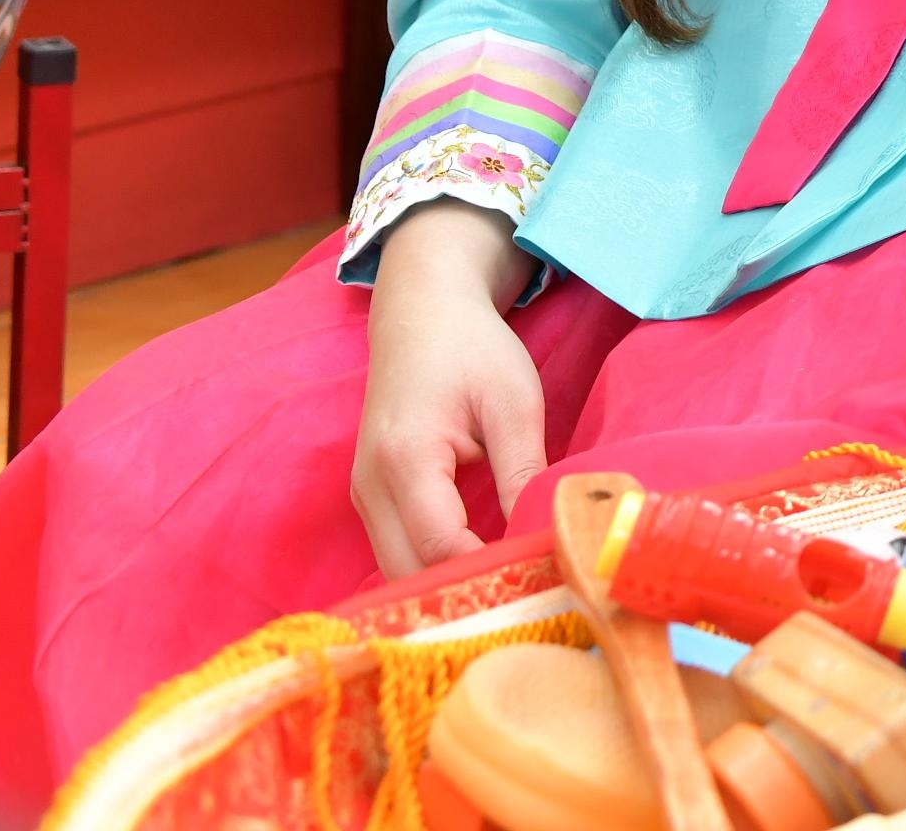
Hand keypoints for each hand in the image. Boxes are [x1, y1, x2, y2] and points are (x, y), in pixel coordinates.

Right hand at [353, 201, 544, 575]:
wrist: (422, 313)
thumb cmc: (472, 350)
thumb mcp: (513, 403)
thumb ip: (523, 470)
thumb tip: (542, 531)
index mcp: (405, 461)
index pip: (441, 546)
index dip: (488, 569)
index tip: (539, 578)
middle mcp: (369, 487)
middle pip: (409, 572)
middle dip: (463, 591)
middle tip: (527, 592)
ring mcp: (364, 495)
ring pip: (398, 568)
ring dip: (445, 583)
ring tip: (508, 582)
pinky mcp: (371, 496)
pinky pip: (397, 549)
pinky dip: (432, 565)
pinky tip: (480, 564)